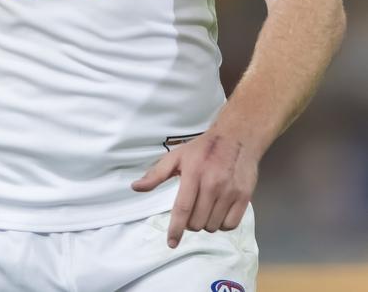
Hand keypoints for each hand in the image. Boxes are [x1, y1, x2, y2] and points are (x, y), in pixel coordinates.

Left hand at [130, 129, 258, 248]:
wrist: (237, 137)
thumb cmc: (203, 148)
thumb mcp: (177, 156)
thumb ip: (156, 174)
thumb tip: (135, 187)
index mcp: (193, 173)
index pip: (183, 209)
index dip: (176, 229)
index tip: (171, 242)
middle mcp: (212, 184)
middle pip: (197, 222)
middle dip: (190, 223)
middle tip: (191, 209)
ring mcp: (230, 191)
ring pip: (213, 226)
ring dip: (205, 223)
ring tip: (205, 208)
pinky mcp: (244, 197)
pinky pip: (230, 225)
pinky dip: (222, 224)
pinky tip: (218, 212)